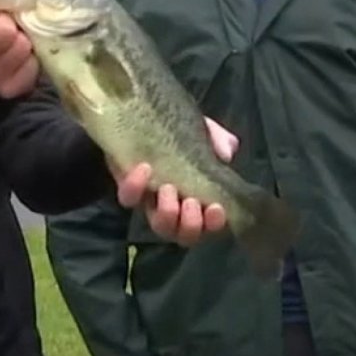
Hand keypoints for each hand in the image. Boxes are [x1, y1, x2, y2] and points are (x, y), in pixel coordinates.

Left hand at [113, 117, 238, 246]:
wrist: (144, 120)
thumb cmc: (180, 131)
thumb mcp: (205, 131)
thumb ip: (219, 140)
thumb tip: (226, 153)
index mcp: (201, 197)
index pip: (211, 224)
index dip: (215, 223)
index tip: (216, 208)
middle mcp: (178, 208)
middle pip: (186, 235)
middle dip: (191, 224)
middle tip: (190, 202)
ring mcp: (152, 202)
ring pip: (161, 226)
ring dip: (167, 214)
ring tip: (168, 189)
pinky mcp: (129, 190)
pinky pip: (129, 199)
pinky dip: (136, 187)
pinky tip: (144, 168)